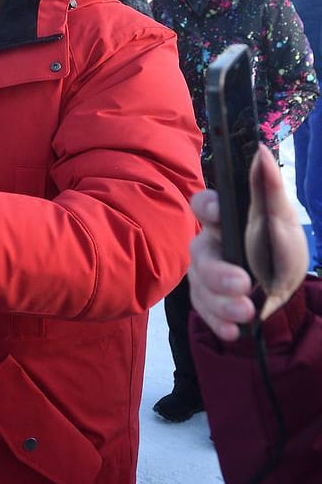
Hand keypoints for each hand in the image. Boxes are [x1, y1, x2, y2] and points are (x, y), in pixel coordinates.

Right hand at [188, 145, 309, 340]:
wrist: (284, 286)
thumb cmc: (279, 245)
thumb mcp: (283, 219)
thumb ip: (270, 189)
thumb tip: (262, 151)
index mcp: (224, 218)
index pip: (203, 205)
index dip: (206, 207)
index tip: (219, 213)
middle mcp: (209, 243)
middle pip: (199, 254)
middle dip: (218, 272)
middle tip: (242, 285)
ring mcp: (205, 273)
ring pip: (200, 285)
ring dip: (221, 302)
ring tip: (247, 313)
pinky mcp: (208, 300)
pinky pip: (204, 311)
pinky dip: (218, 322)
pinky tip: (234, 332)